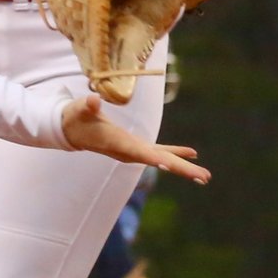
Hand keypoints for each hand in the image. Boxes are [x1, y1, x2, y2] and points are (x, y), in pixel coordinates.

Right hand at [61, 96, 208, 182]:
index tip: (172, 167)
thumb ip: (87, 106)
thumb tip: (93, 100)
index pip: (140, 152)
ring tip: (206, 176)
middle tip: (205, 177)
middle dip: (182, 169)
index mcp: (118, 143)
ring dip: (185, 167)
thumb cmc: (75, 117)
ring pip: (163, 160)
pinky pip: (160, 152)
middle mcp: (130, 152)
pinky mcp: (136, 147)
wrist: (71, 131)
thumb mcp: (79, 109)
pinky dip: (176, 153)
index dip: (156, 159)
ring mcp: (134, 151)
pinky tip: (193, 154)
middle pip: (160, 162)